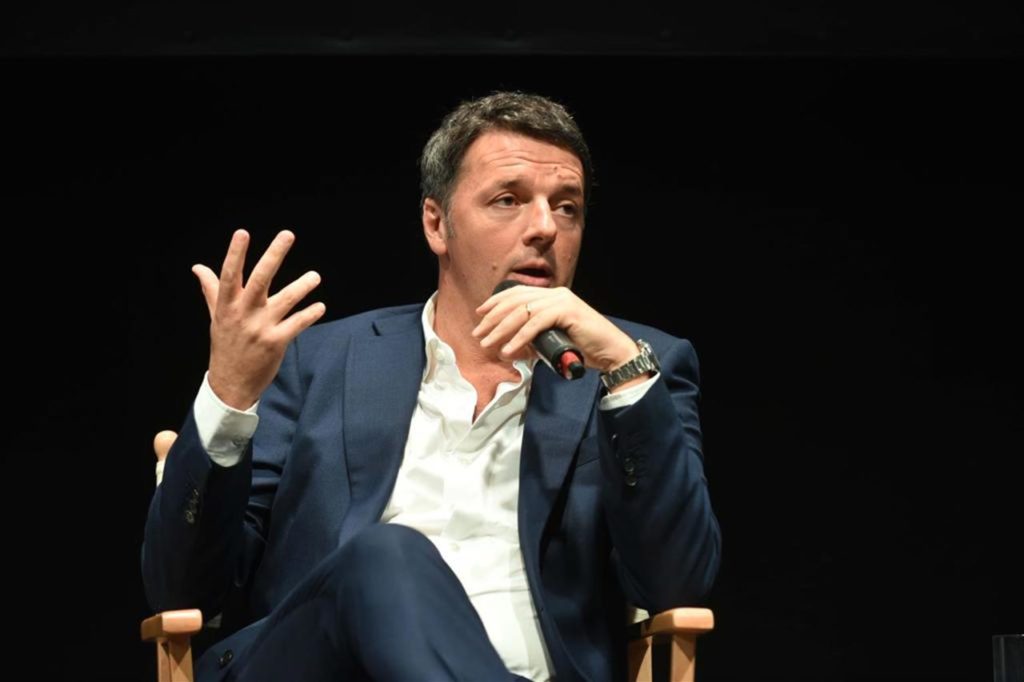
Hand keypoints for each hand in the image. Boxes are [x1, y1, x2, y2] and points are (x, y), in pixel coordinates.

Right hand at [192, 229, 324, 409]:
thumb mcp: (216, 317)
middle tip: (287, 235)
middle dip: (274, 255)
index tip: (242, 233)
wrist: (231, 384)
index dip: (235, 254)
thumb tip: (198, 267)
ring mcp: (260, 328)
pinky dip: (309, 315)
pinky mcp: (276, 342)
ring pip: (284, 301)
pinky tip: (320, 307)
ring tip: (315, 276)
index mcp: (227, 305)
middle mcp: (243, 314)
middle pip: (260, 279)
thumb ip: (211, 290)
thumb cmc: (225, 346)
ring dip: (301, 286)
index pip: (229, 275)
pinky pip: (296, 324)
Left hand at [472, 286, 637, 373]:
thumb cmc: (583, 348)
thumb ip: (532, 341)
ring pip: (522, 311)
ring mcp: (562, 301)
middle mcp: (555, 294)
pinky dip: (520, 337)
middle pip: (515, 301)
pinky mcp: (567, 312)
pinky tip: (509, 350)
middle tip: (478, 334)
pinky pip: (536, 323)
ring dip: (501, 329)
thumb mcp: (551, 341)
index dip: (495, 302)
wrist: (610, 352)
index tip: (479, 314)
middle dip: (493, 318)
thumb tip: (508, 349)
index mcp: (552, 296)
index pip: (517, 293)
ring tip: (487, 344)